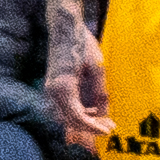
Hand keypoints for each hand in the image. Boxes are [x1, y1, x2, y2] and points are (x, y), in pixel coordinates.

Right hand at [49, 12, 110, 150]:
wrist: (64, 28)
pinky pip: (63, 108)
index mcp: (63, 88)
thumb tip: (105, 116)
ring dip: (83, 121)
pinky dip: (77, 113)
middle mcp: (52, 92)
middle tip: (109, 127)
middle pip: (70, 120)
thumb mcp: (97, 69)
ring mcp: (50, 90)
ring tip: (103, 120)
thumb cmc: (82, 45)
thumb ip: (100, 94)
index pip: (77, 117)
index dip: (93, 127)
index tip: (109, 131)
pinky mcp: (52, 87)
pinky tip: (92, 109)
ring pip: (65, 117)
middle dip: (90, 127)